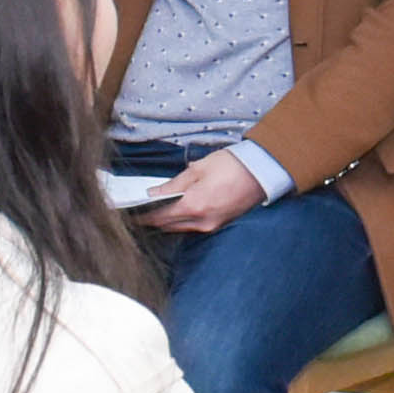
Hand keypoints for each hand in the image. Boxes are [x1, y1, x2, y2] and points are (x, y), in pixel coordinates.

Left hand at [145, 151, 267, 234]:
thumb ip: (174, 184)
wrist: (263, 171)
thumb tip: (155, 193)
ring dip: (169, 219)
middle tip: (141, 209)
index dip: (143, 217)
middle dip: (154, 219)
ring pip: (182, 227)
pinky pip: (195, 226)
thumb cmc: (232, 165)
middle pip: (169, 226)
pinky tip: (180, 208)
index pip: (160, 217)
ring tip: (159, 207)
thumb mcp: (199, 169)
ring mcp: (212, 225)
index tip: (130, 214)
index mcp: (194, 205)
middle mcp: (202, 221)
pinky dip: (184, 219)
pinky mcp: (220, 224)